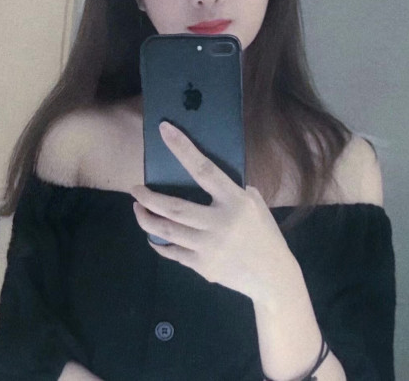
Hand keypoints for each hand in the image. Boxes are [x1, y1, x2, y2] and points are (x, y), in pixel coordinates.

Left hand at [131, 121, 298, 301]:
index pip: (203, 169)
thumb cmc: (264, 233)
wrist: (273, 277)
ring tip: (138, 209)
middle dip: (148, 197)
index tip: (163, 130)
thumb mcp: (254, 204)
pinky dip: (159, 242)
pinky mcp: (203, 267)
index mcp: (235, 201)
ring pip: (166, 231)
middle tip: (135, 189)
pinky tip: (154, 235)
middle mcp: (220, 223)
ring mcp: (209, 247)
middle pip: (173, 207)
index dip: (182, 148)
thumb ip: (231, 190)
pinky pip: (172, 252)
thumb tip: (202, 175)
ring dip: (146, 219)